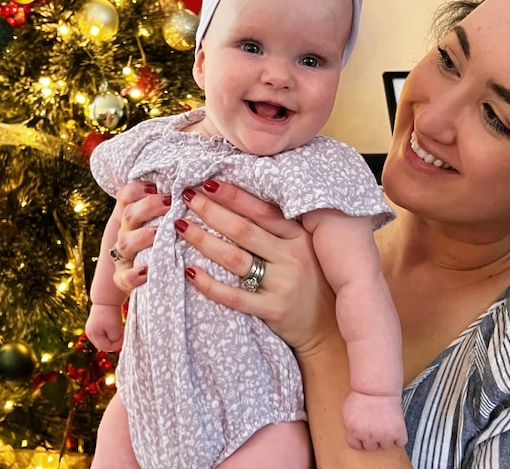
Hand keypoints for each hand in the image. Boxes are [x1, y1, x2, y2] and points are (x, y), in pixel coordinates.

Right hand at [84, 303, 124, 351]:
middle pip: (103, 345)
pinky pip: (103, 334)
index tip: (124, 337)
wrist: (107, 298)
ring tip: (119, 330)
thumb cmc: (111, 313)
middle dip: (114, 342)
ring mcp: (91, 329)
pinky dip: (110, 333)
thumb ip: (115, 340)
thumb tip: (115, 345)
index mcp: (93, 334)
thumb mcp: (115, 328)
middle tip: (122, 335)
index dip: (116, 345)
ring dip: (112, 338)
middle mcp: (89, 333)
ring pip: (104, 340)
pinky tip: (116, 327)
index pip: (106, 347)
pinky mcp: (95, 325)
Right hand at [109, 181, 170, 293]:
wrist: (139, 276)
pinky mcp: (123, 278)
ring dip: (142, 237)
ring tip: (159, 234)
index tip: (157, 186)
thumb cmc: (163, 242)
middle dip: (149, 206)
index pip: (127, 195)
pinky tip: (147, 271)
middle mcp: (126, 233)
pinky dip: (134, 274)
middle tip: (170, 203)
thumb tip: (205, 186)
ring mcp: (124, 256)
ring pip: (124, 243)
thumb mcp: (164, 223)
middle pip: (129, 214)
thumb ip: (174, 206)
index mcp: (133, 216)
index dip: (139, 188)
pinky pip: (124, 277)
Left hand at [177, 179, 338, 356]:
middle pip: (243, 230)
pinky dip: (210, 284)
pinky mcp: (274, 310)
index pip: (261, 210)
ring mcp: (283, 284)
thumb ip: (280, 229)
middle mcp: (292, 256)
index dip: (233, 196)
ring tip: (181, 226)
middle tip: (187, 197)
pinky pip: (234, 296)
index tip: (208, 183)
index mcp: (299, 236)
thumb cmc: (311, 280)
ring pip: (234, 259)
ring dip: (203, 241)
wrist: (328, 326)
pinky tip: (190, 272)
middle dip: (211, 211)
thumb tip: (238, 201)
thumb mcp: (304, 247)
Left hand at [342, 392, 407, 450]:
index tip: (364, 435)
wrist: (378, 389)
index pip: (356, 446)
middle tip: (376, 427)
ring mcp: (384, 436)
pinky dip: (399, 437)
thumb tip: (352, 434)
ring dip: (387, 439)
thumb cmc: (363, 396)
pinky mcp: (398, 433)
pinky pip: (400, 443)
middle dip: (373, 438)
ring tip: (386, 426)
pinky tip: (394, 427)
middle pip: (371, 447)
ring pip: (386, 447)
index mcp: (353, 432)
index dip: (360, 440)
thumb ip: (349, 426)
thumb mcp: (347, 411)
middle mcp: (368, 436)